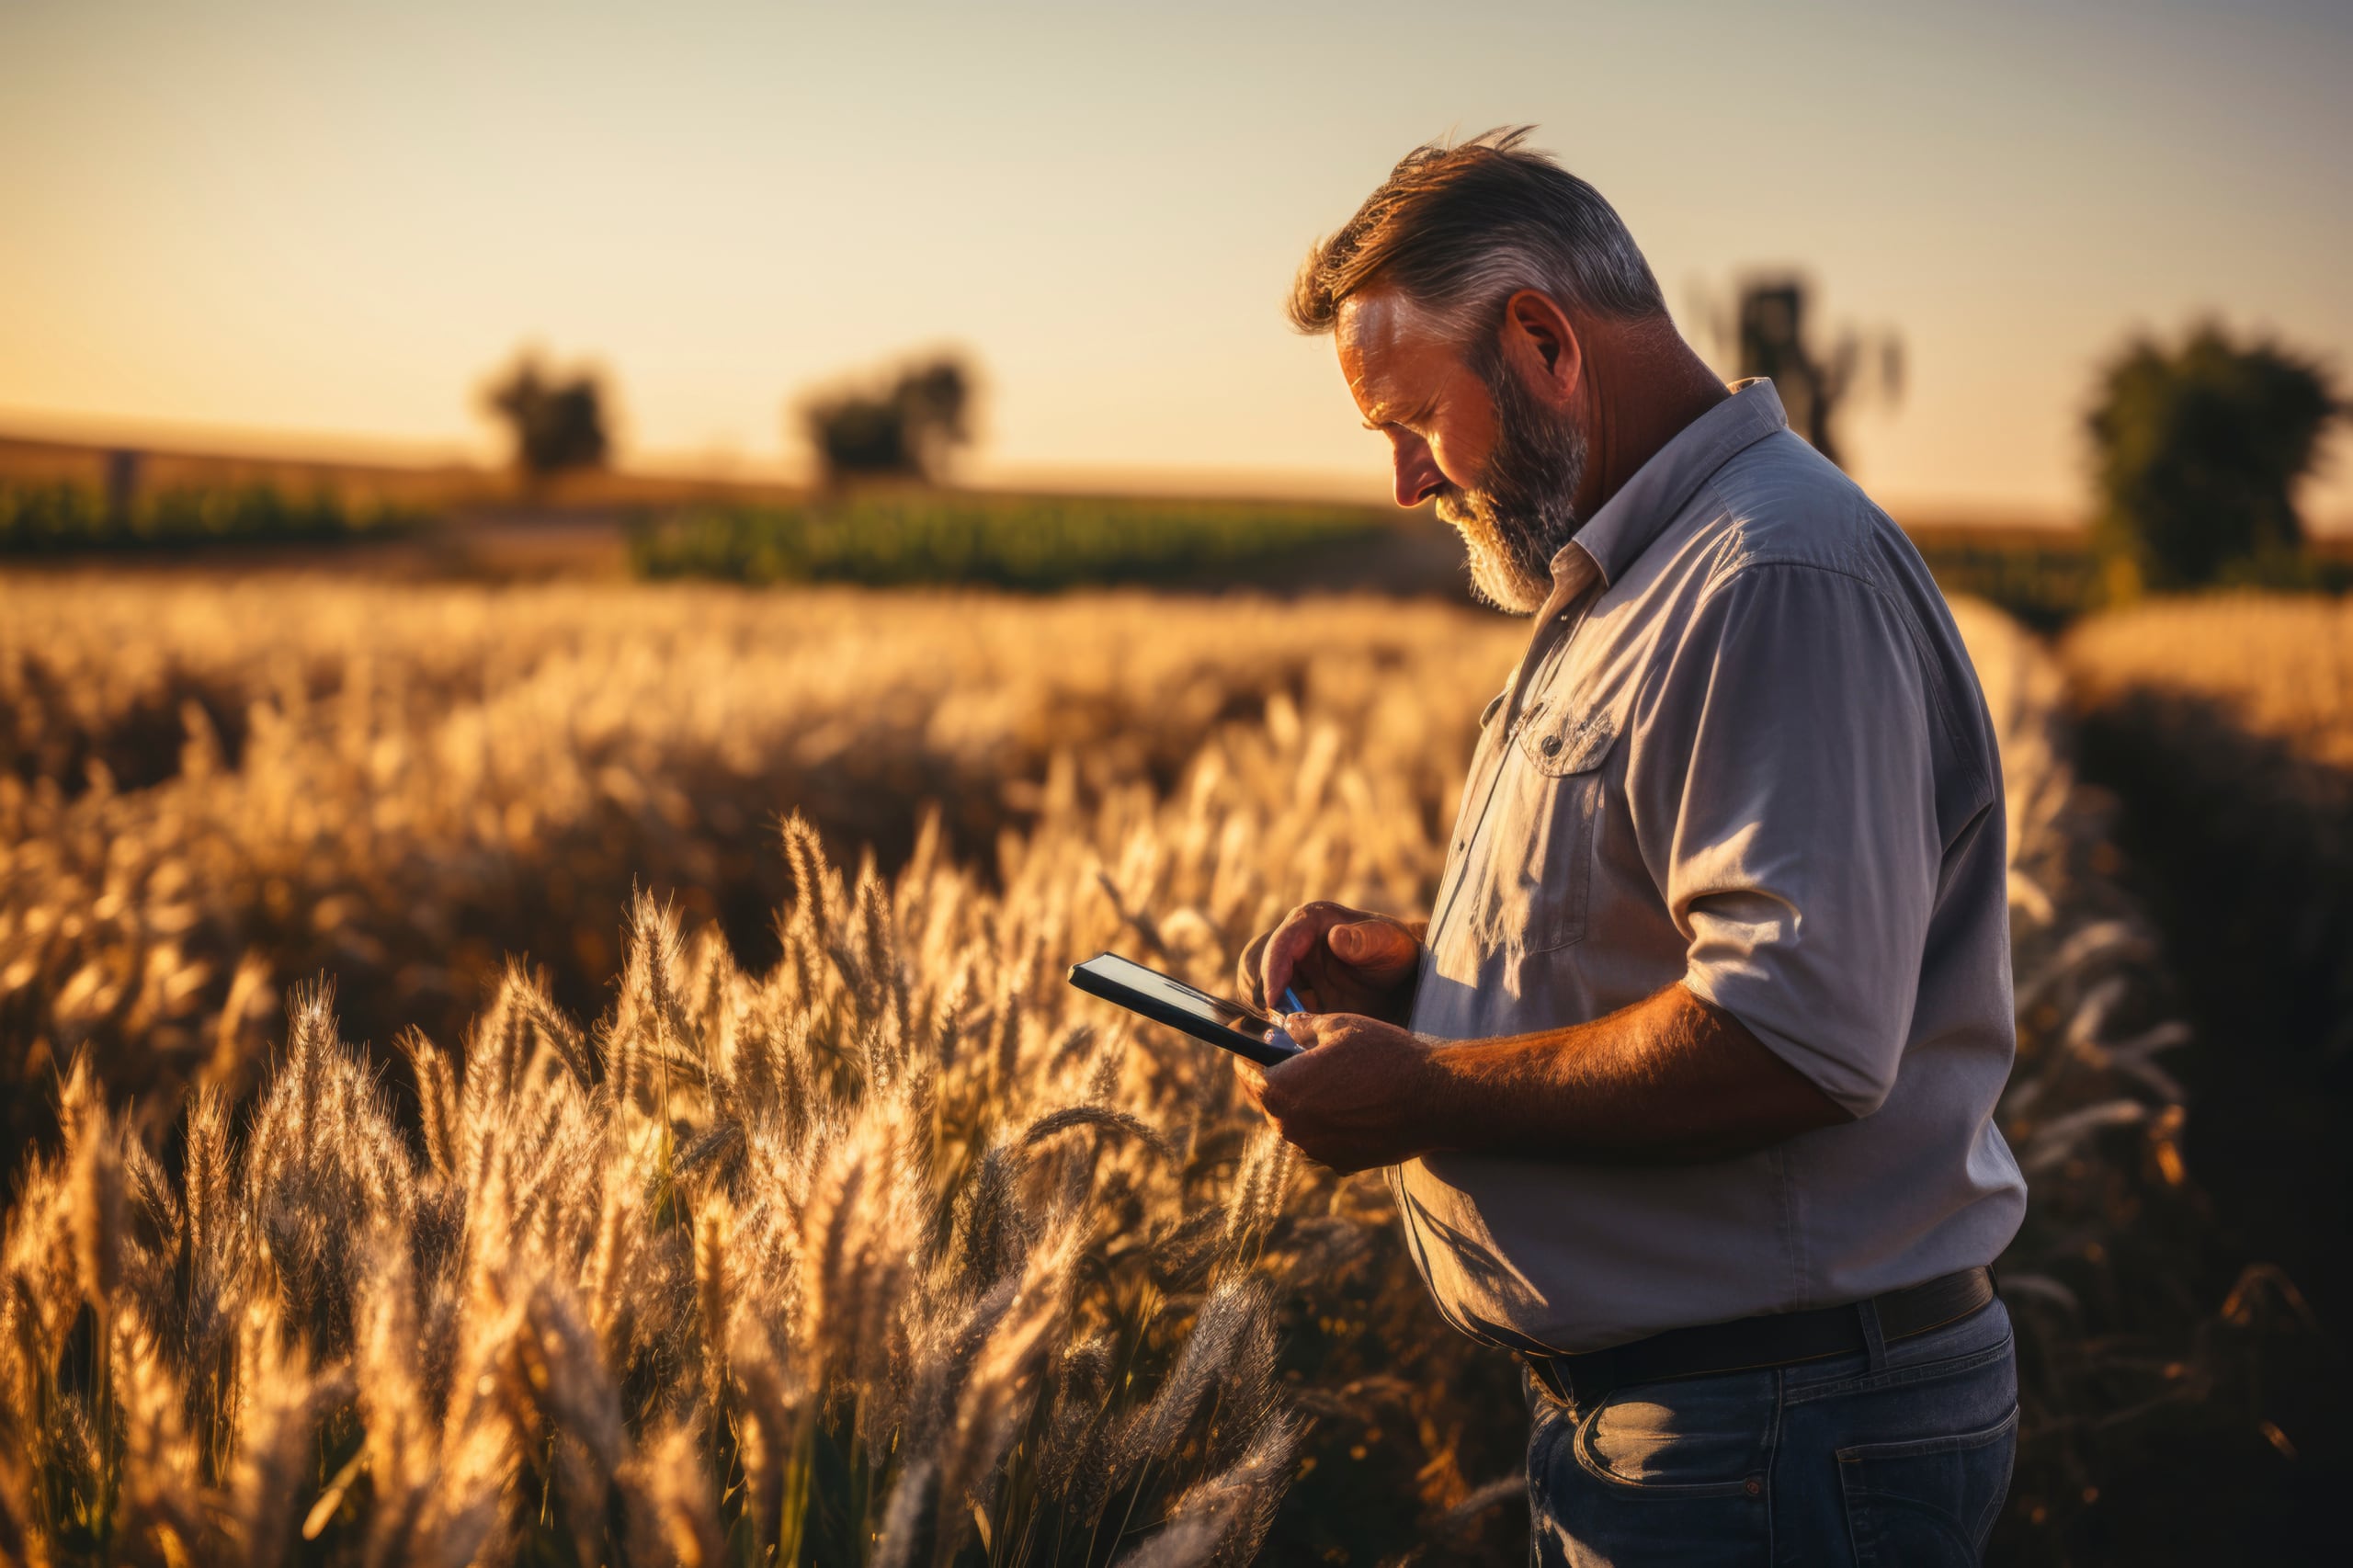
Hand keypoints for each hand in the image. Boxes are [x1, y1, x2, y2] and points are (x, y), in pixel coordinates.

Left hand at [1232, 1011, 1453, 1174]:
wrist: (1432, 1099)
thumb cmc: (1384, 1057)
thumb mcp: (1339, 1025)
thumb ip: (1301, 1026)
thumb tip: (1285, 1025)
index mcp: (1282, 1090)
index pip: (1245, 1073)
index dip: (1244, 1053)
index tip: (1247, 1043)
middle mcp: (1292, 1127)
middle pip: (1268, 1100)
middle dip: (1273, 1078)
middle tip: (1285, 1056)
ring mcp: (1316, 1149)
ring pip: (1294, 1122)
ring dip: (1300, 1102)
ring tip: (1320, 1079)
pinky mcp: (1340, 1162)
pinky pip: (1320, 1139)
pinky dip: (1324, 1122)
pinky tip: (1345, 1102)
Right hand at [1235, 901, 1422, 1027]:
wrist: (1403, 979)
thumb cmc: (1396, 953)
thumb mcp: (1388, 945)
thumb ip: (1365, 940)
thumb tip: (1336, 938)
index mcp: (1310, 921)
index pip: (1280, 944)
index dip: (1273, 972)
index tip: (1274, 1002)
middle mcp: (1293, 943)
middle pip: (1258, 968)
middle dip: (1266, 997)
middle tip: (1282, 1025)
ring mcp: (1290, 970)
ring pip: (1261, 992)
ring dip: (1271, 1014)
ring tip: (1292, 1034)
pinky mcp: (1292, 994)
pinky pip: (1273, 1010)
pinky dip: (1279, 1025)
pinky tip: (1297, 1039)